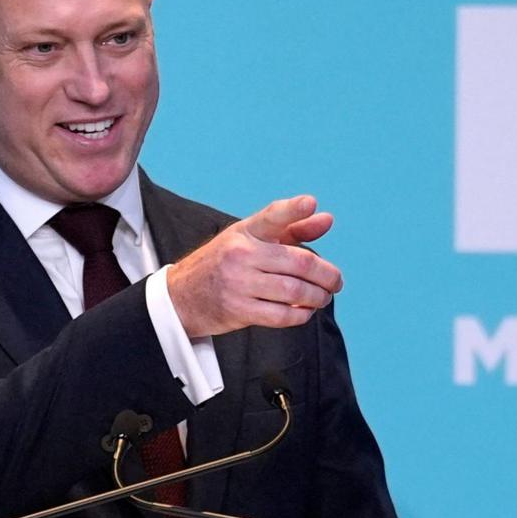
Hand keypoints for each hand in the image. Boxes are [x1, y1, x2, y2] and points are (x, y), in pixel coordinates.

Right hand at [166, 195, 342, 337]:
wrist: (181, 296)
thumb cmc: (224, 264)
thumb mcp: (251, 239)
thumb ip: (292, 229)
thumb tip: (326, 219)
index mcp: (245, 232)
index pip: (271, 216)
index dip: (292, 209)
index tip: (309, 203)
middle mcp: (241, 254)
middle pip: (300, 263)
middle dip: (327, 276)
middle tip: (335, 282)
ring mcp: (238, 283)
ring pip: (295, 291)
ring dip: (317, 297)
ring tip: (322, 297)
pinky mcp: (238, 310)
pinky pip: (282, 315)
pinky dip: (300, 315)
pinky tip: (304, 311)